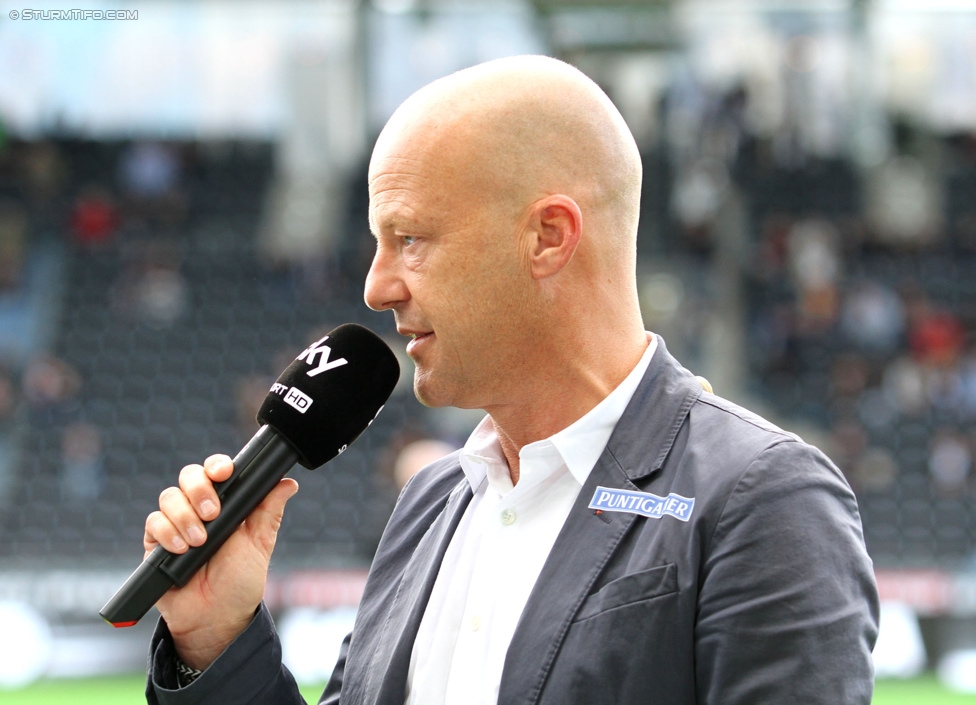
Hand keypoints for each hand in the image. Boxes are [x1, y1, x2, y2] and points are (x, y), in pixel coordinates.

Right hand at [143, 454, 298, 669]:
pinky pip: (152, 524)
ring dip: (184, 516)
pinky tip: (181, 549)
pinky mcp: (155, 544)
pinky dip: (167, 533)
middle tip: (212, 513)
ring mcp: (176, 524)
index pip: (216, 471)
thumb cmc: (240, 581)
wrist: (216, 618)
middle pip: (189, 476)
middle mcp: (198, 509)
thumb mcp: (259, 544)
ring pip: (169, 497)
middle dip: (199, 489)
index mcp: (226, 504)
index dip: (217, 465)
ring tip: (200, 542)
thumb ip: (269, 511)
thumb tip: (288, 483)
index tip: (224, 473)